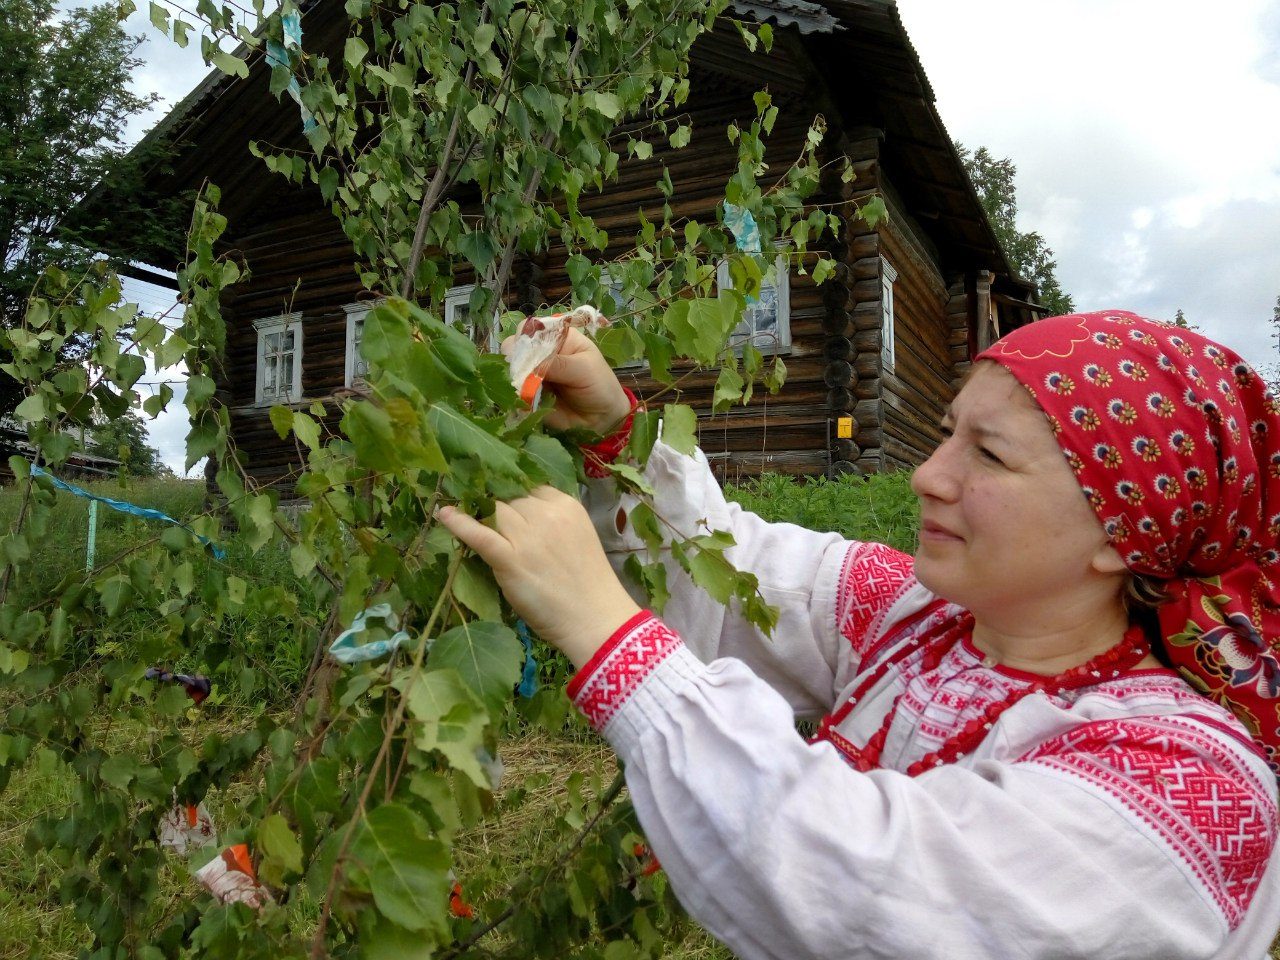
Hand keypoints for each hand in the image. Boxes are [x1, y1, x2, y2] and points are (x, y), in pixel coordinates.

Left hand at [435, 487, 641, 668]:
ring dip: (481, 513)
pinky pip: (479, 534)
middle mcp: (547, 514)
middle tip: (485, 513)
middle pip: (509, 498)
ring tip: (467, 512)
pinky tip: (444, 514)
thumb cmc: (588, 585)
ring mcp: (528, 536)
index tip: (506, 504)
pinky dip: (459, 522)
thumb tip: (520, 516)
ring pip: (493, 511)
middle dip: (499, 506)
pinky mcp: (511, 559)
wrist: (595, 618)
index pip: (531, 488)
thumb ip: (554, 522)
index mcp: (567, 506)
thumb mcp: (578, 536)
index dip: (516, 496)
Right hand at [500, 326, 631, 436]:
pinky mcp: (528, 395)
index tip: (526, 351)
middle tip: (526, 373)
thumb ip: (557, 364)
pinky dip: (516, 397)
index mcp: (556, 338)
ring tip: (529, 389)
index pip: (531, 328)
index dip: (524, 337)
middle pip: (514, 347)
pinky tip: (526, 401)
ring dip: (514, 379)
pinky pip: (514, 393)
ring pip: (510, 371)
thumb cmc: (600, 385)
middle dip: (516, 359)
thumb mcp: (584, 369)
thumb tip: (529, 363)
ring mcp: (531, 374)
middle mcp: (540, 354)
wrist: (603, 418)